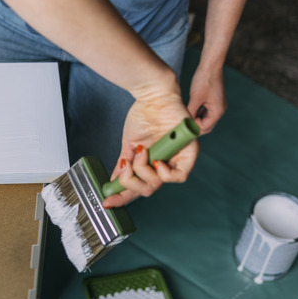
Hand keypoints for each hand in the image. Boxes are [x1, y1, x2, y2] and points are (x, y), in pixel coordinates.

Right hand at [102, 85, 198, 208]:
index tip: (107, 202)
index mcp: (150, 162)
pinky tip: (157, 162)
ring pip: (159, 183)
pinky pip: (180, 176)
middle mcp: (164, 163)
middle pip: (148, 189)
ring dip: (144, 171)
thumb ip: (123, 166)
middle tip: (126, 168)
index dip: (123, 197)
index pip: (138, 186)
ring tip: (141, 153)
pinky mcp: (189, 153)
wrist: (152, 96)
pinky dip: (165, 173)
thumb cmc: (143, 115)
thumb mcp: (129, 145)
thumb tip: (113, 182)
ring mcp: (176, 159)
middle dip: (132, 182)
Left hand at [187, 63, 225, 133]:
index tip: (183, 123)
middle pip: (207, 126)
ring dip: (196, 120)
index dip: (193, 127)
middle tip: (183, 124)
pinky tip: (190, 111)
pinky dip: (198, 114)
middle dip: (195, 126)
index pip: (205, 127)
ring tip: (185, 117)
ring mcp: (217, 105)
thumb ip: (191, 112)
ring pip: (206, 119)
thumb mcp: (195, 98)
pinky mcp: (214, 101)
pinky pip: (206, 112)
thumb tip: (184, 122)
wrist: (210, 65)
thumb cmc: (204, 80)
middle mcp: (220, 110)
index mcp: (217, 112)